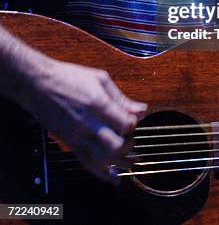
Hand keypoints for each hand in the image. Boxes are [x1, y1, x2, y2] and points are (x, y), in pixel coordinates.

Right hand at [25, 59, 146, 183]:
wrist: (38, 84)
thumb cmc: (69, 77)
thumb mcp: (99, 79)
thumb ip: (121, 98)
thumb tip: (141, 110)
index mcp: (97, 103)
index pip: (124, 124)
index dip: (133, 124)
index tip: (132, 120)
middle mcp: (87, 123)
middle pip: (116, 146)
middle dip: (129, 145)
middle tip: (130, 138)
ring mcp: (77, 135)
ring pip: (103, 160)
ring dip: (120, 162)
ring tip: (131, 161)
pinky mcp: (69, 143)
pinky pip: (87, 163)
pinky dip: (103, 174)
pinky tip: (114, 178)